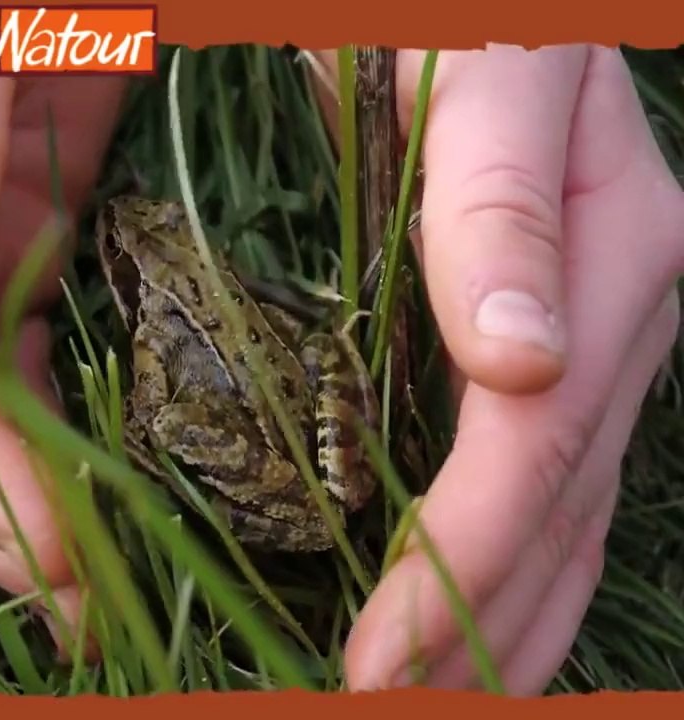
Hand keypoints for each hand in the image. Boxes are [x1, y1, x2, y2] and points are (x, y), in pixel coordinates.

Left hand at [311, 45, 683, 693]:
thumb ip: (498, 200)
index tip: (371, 664)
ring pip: (569, 519)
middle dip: (474, 631)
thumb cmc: (466, 14)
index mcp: (615, 254)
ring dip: (501, 631)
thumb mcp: (487, 72)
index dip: (454, 566)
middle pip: (559, 511)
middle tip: (374, 714)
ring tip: (429, 707)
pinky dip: (509, 570)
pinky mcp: (558, 343)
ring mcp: (594, 335)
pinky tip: (471, 635)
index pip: (532, 452)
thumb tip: (519, 365)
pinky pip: (551, 481)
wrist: (490, 4)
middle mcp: (616, 314)